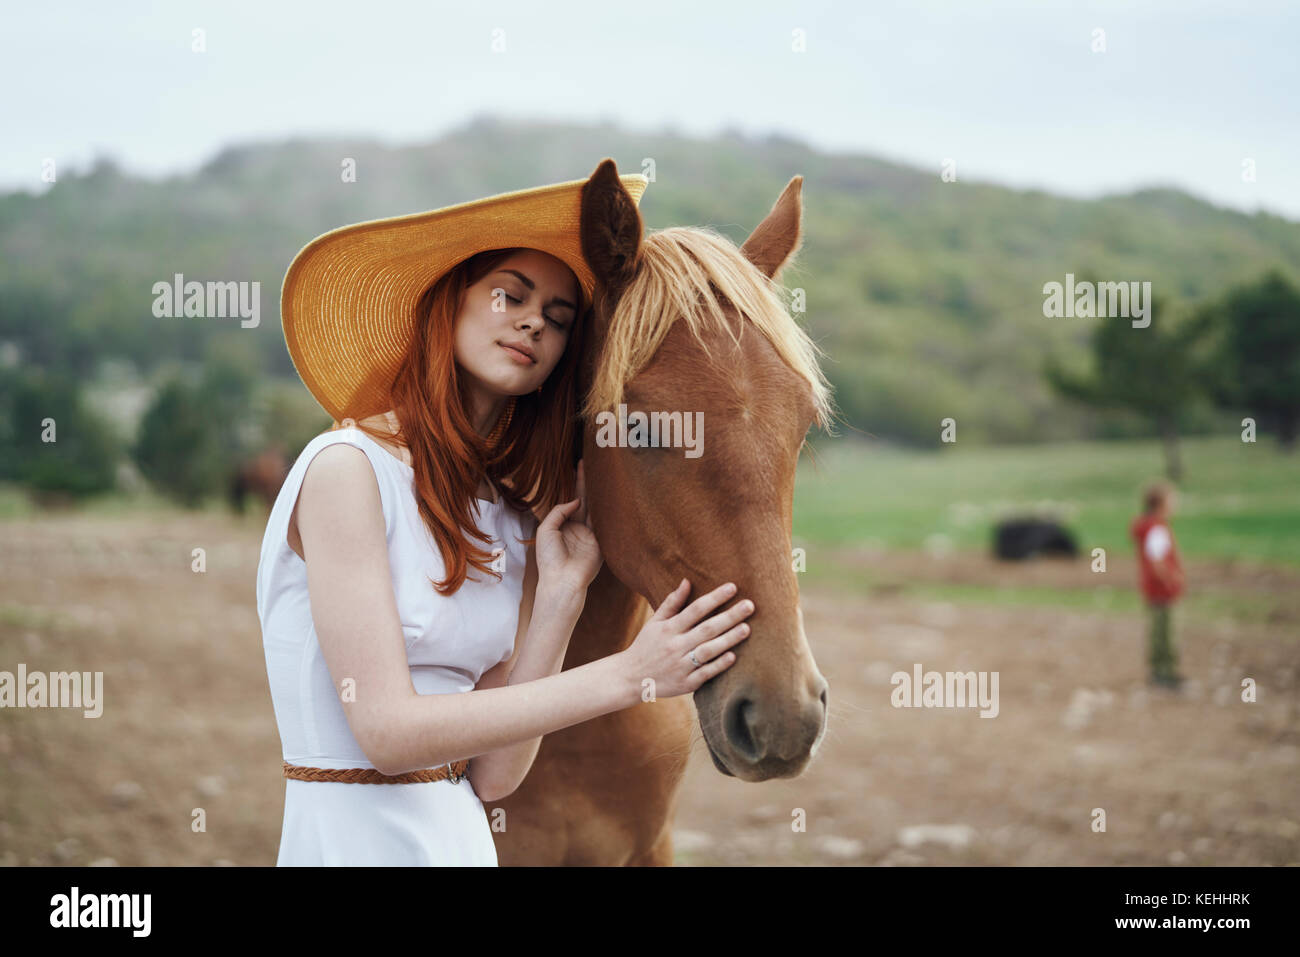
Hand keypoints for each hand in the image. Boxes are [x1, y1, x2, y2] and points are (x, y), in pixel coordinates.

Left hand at [535, 460, 601, 598]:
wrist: (562, 580)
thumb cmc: (549, 558)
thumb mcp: (546, 529)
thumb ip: (559, 511)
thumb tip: (576, 500)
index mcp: (563, 524)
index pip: (571, 500)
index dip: (575, 484)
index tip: (579, 466)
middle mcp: (578, 527)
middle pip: (585, 500)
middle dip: (588, 483)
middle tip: (592, 463)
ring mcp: (591, 534)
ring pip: (596, 509)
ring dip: (599, 493)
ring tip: (603, 475)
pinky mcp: (601, 542)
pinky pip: (605, 523)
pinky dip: (607, 510)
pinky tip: (610, 496)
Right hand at [616, 580, 753, 701]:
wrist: (630, 678)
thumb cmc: (646, 646)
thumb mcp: (654, 622)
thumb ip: (672, 602)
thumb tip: (687, 581)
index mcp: (668, 628)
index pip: (695, 609)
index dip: (714, 597)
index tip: (733, 587)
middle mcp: (675, 646)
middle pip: (706, 628)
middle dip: (729, 616)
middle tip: (750, 605)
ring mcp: (680, 666)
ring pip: (708, 650)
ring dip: (728, 639)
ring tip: (747, 628)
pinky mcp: (685, 684)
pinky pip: (705, 673)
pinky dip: (719, 665)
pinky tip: (733, 656)